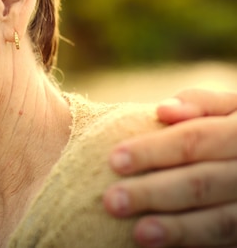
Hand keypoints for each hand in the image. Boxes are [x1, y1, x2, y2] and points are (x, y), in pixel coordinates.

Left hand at [103, 88, 236, 246]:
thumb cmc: (234, 131)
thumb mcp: (231, 109)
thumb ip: (201, 104)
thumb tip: (163, 110)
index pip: (195, 139)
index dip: (154, 150)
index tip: (114, 160)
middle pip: (203, 183)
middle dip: (155, 192)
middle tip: (112, 201)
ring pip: (223, 222)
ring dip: (179, 229)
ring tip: (140, 233)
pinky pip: (227, 241)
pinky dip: (195, 243)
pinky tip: (163, 247)